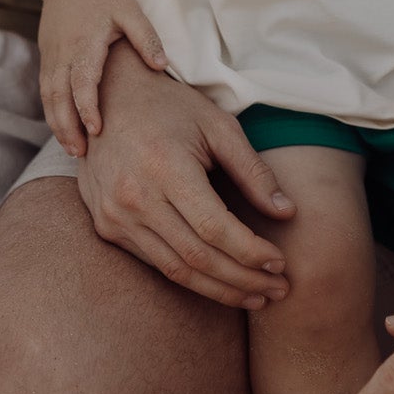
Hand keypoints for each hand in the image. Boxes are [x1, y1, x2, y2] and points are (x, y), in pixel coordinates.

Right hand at [38, 0, 167, 153]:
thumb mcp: (130, 9)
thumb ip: (146, 38)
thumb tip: (162, 67)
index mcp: (86, 42)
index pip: (82, 80)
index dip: (87, 106)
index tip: (97, 129)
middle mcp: (64, 53)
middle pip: (58, 96)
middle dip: (67, 127)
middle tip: (80, 154)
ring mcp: (51, 57)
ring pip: (48, 97)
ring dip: (57, 124)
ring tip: (72, 150)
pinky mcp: (47, 59)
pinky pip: (45, 91)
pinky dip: (52, 113)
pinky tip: (65, 130)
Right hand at [76, 44, 295, 309]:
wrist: (107, 97)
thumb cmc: (171, 107)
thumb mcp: (218, 125)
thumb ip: (253, 170)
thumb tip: (288, 213)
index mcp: (165, 167)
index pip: (214, 228)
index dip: (251, 252)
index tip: (281, 264)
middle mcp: (134, 196)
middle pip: (197, 258)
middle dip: (243, 280)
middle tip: (279, 290)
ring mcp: (115, 215)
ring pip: (175, 270)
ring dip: (220, 290)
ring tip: (256, 296)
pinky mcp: (106, 226)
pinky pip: (154, 263)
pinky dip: (190, 278)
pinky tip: (219, 282)